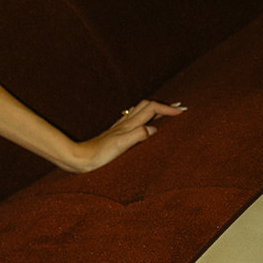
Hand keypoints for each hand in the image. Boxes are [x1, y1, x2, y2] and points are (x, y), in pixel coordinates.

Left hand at [64, 99, 185, 172]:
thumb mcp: (121, 146)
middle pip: (146, 105)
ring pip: (140, 110)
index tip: (182, 112)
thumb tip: (155, 128)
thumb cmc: (99, 154)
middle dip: (163, 105)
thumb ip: (138, 135)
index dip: (167, 108)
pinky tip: (144, 122)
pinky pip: (134, 118)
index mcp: (128, 125)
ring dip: (155, 109)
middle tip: (178, 109)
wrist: (80, 158)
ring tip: (166, 112)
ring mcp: (120, 127)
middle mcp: (125, 122)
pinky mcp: (116, 133)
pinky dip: (144, 116)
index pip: (152, 109)